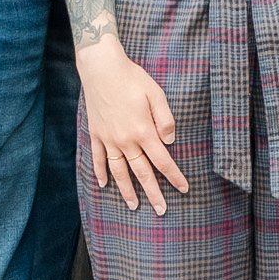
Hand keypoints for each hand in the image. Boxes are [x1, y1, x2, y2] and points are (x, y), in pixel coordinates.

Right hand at [76, 43, 188, 213]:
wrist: (101, 68)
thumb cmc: (132, 78)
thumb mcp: (156, 94)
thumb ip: (165, 119)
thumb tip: (170, 141)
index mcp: (143, 131)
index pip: (162, 161)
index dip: (174, 176)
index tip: (183, 189)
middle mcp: (125, 140)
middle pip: (141, 172)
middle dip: (153, 193)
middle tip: (161, 210)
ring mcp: (108, 139)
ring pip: (119, 171)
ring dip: (127, 190)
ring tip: (133, 205)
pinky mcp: (96, 133)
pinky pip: (98, 158)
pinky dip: (101, 172)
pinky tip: (104, 184)